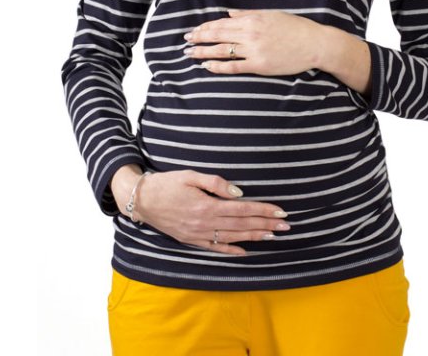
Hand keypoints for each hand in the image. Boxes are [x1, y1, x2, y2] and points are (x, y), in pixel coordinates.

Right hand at [132, 169, 290, 255]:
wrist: (141, 200)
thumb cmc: (167, 183)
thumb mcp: (191, 175)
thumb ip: (216, 183)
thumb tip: (239, 193)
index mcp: (207, 205)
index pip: (243, 209)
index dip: (263, 210)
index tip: (280, 211)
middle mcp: (205, 223)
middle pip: (242, 225)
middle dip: (266, 225)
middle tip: (286, 226)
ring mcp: (198, 234)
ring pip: (232, 238)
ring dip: (254, 237)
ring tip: (272, 236)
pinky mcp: (191, 240)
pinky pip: (215, 248)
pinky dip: (231, 251)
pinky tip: (245, 251)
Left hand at [183, 8, 323, 75]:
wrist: (315, 43)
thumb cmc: (296, 27)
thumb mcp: (271, 14)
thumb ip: (248, 13)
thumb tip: (229, 13)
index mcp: (252, 19)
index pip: (222, 23)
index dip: (205, 27)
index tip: (194, 30)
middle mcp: (250, 33)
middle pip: (218, 35)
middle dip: (199, 38)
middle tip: (185, 41)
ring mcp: (254, 50)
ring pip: (222, 51)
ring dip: (202, 51)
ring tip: (189, 54)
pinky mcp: (259, 65)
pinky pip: (233, 66)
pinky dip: (218, 66)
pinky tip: (206, 65)